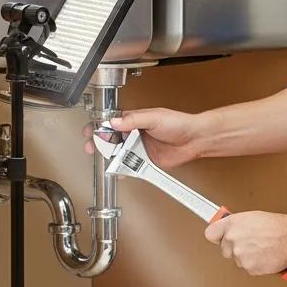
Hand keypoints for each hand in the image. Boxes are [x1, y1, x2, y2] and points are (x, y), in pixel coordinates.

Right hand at [82, 107, 201, 169]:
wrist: (194, 140)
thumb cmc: (179, 124)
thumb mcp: (154, 117)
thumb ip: (133, 119)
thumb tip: (115, 121)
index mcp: (134, 120)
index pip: (111, 123)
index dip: (99, 127)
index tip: (91, 132)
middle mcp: (135, 134)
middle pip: (111, 140)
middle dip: (99, 143)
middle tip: (92, 147)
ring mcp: (139, 148)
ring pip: (119, 154)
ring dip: (109, 157)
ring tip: (103, 158)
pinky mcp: (145, 161)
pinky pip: (130, 166)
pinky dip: (122, 169)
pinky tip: (117, 169)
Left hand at [205, 211, 286, 275]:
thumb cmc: (278, 226)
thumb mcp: (253, 217)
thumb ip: (238, 225)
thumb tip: (232, 228)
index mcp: (232, 225)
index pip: (210, 234)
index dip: (217, 236)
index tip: (219, 237)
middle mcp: (232, 240)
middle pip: (224, 249)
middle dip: (235, 248)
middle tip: (250, 243)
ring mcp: (240, 255)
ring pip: (238, 260)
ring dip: (248, 256)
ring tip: (262, 248)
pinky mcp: (249, 268)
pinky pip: (249, 268)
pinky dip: (257, 264)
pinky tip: (266, 255)